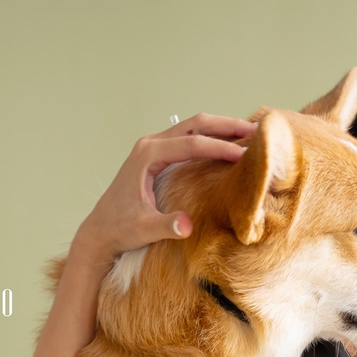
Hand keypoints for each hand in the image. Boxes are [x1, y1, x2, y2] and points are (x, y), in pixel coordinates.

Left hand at [76, 112, 255, 260]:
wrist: (100, 230)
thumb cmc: (120, 229)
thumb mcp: (143, 230)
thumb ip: (165, 226)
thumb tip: (187, 226)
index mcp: (147, 155)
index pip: (191, 144)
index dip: (219, 148)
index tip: (244, 155)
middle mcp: (150, 145)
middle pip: (195, 125)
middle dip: (226, 126)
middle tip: (256, 130)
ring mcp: (153, 147)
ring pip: (193, 128)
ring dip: (220, 129)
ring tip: (248, 133)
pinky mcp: (156, 156)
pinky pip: (188, 139)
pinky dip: (209, 138)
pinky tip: (227, 144)